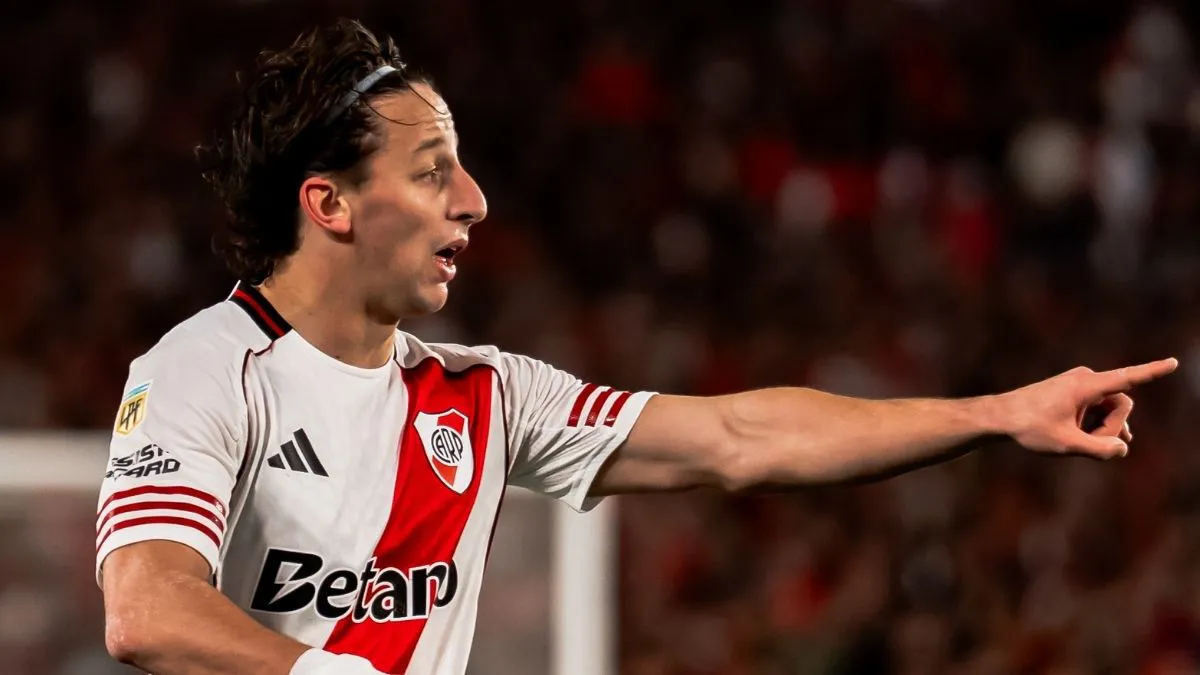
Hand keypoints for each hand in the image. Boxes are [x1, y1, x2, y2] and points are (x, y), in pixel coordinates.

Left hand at [997, 358, 1178, 458]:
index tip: (1173, 363)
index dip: (1152, 373)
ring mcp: (1080, 384)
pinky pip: (1098, 408)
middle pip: (1121, 405)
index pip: (1127, 378)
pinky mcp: (1075, 392)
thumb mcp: (1065, 444)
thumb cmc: (1029, 427)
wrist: (999, 416)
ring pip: (1109, 408)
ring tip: (1079, 440)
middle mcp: (1086, 379)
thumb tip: (1123, 448)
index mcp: (1086, 385)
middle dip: (1112, 427)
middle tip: (1089, 442)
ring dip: (1102, 427)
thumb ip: (1099, 449)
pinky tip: (1091, 438)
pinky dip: (1095, 423)